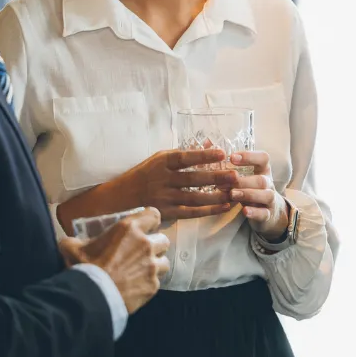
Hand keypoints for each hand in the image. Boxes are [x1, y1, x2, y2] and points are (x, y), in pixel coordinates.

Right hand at [57, 148, 237, 231]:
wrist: (119, 198)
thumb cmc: (144, 174)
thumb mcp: (160, 158)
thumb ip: (185, 153)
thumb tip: (211, 143)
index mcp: (160, 162)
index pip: (184, 157)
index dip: (203, 155)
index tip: (221, 153)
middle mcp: (162, 180)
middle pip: (192, 179)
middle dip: (216, 177)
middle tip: (235, 175)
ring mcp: (164, 198)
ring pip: (194, 197)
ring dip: (217, 195)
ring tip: (235, 192)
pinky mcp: (166, 213)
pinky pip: (191, 212)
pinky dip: (209, 210)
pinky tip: (224, 206)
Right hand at [59, 207, 169, 313]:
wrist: (92, 297)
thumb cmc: (84, 268)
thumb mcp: (72, 248)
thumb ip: (74, 241)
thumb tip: (67, 242)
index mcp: (129, 229)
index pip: (153, 215)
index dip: (151, 220)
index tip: (146, 226)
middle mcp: (145, 244)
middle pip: (163, 240)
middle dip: (155, 245)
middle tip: (142, 253)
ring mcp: (152, 266)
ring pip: (164, 262)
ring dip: (156, 265)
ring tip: (143, 271)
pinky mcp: (153, 286)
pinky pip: (157, 282)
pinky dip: (149, 283)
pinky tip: (137, 287)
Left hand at [228, 151, 288, 239]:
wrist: (269, 209)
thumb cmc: (251, 188)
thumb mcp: (245, 175)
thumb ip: (229, 165)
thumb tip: (207, 147)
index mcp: (263, 170)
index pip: (263, 158)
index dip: (249, 156)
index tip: (231, 157)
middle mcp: (269, 183)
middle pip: (262, 179)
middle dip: (244, 180)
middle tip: (226, 181)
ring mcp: (270, 199)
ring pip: (266, 195)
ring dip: (248, 194)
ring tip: (232, 194)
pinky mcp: (268, 214)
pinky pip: (264, 213)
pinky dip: (255, 212)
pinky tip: (244, 211)